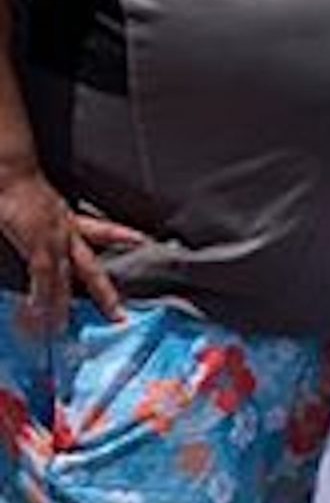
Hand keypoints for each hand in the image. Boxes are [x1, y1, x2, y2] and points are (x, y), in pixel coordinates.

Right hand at [0, 169, 139, 331]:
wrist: (12, 172)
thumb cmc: (19, 186)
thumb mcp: (39, 203)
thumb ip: (42, 222)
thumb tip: (34, 229)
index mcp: (66, 220)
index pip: (102, 230)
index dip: (123, 236)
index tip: (143, 243)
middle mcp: (66, 232)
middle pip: (91, 268)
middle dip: (104, 293)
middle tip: (119, 317)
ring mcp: (54, 240)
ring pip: (64, 280)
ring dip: (61, 306)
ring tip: (60, 330)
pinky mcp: (38, 245)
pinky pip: (43, 278)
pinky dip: (40, 296)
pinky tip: (38, 314)